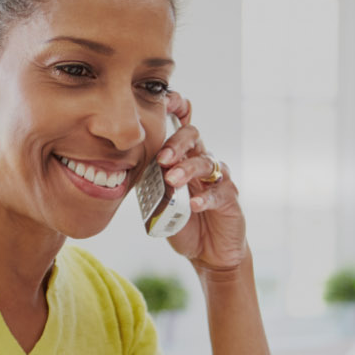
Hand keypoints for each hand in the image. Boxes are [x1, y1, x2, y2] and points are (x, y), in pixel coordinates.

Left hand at [157, 91, 247, 272]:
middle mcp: (203, 162)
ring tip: (172, 181)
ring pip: (206, 163)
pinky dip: (205, 198)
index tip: (163, 101)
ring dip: (187, 170)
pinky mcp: (230, 199)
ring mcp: (219, 179)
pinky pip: (220, 193)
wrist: (209, 253)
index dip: (176, 108)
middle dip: (176, 143)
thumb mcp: (160, 201)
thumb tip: (123, 168)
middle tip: (162, 158)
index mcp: (185, 157)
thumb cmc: (184, 223)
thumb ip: (149, 182)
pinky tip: (193, 205)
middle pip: (194, 137)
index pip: (182, 125)